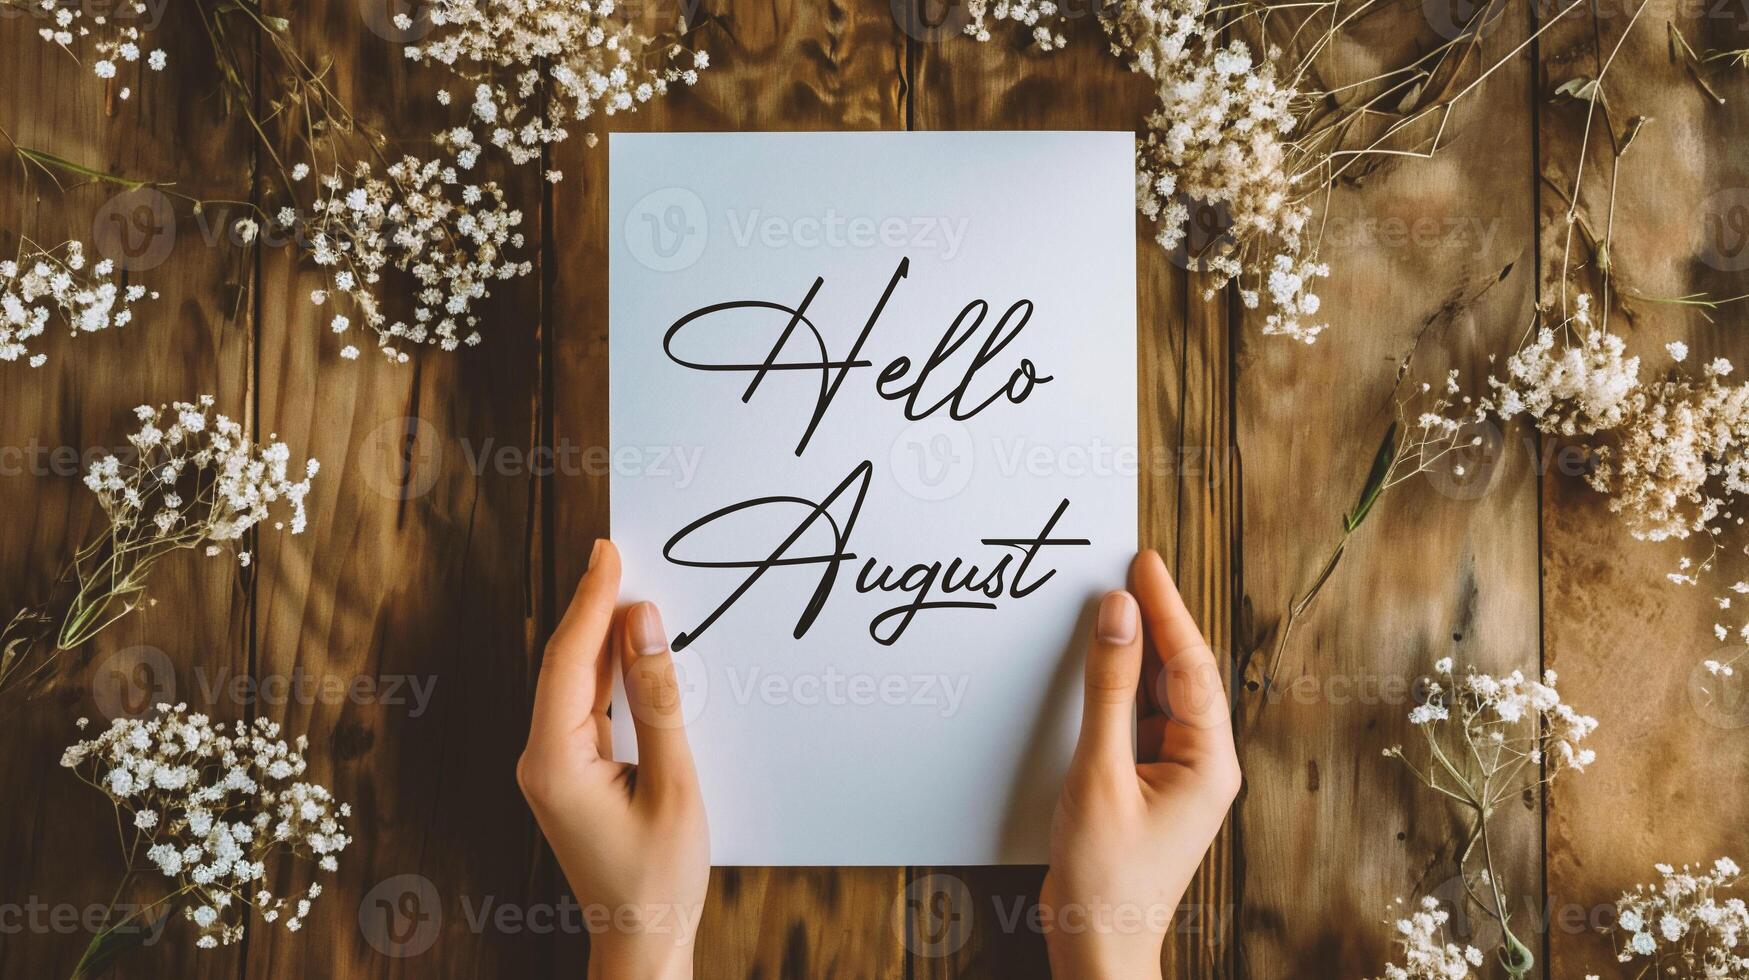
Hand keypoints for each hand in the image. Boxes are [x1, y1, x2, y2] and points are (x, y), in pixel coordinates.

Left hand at [517, 539, 709, 979]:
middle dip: (592, 606)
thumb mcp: (675, 786)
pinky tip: (628, 648)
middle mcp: (540, 760)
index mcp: (555, 763)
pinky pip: (584, 706)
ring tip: (628, 585)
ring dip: (600, 636)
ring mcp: (551, 768)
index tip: (609, 551)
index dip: (590, 600)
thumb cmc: (659, 879)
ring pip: (573, 682)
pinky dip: (606, 671)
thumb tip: (645, 628)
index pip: (567, 660)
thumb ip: (659, 701)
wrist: (641, 941)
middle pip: (564, 664)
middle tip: (619, 552)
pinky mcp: (568, 774)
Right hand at [1040, 549, 1240, 979]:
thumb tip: (1117, 617)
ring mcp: (1180, 776)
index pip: (1191, 665)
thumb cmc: (1106, 878)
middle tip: (1127, 570)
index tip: (1144, 563)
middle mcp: (1204, 765)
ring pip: (1162, 696)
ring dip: (1136, 655)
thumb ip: (1108, 689)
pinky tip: (1099, 670)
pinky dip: (1121, 692)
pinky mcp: (1151, 786)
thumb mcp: (1098, 772)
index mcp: (1209, 762)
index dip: (1167, 608)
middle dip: (1156, 622)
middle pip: (1182, 675)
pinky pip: (1142, 722)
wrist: (1098, 946)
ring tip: (1109, 609)